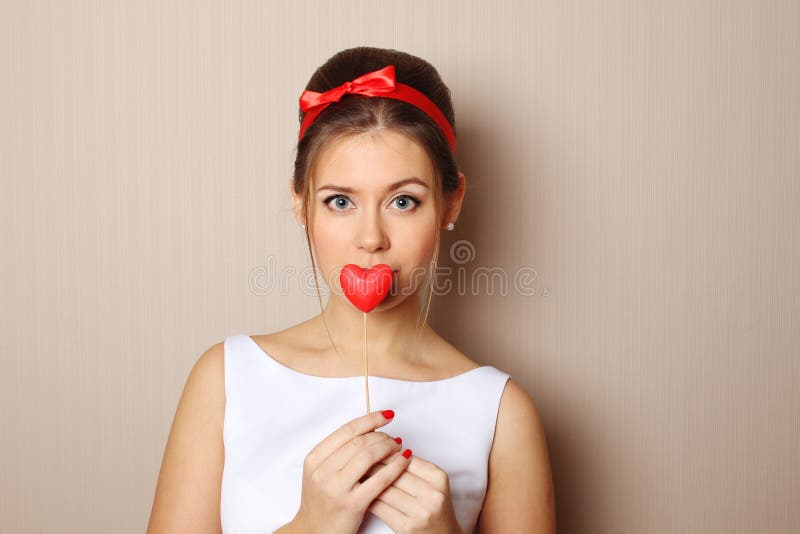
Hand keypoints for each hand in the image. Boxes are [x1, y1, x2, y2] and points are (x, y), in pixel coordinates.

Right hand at [293, 409, 411, 533]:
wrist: (315, 533)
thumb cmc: (322, 501)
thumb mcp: (321, 472)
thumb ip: (339, 452)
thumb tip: (370, 429)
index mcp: (314, 459)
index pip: (346, 431)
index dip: (369, 420)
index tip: (386, 415)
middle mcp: (322, 471)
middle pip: (359, 442)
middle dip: (382, 436)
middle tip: (395, 438)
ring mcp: (336, 488)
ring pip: (368, 456)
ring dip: (388, 448)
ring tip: (399, 448)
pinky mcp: (352, 504)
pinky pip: (379, 479)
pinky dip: (395, 467)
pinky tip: (404, 462)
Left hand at [363, 453, 464, 533]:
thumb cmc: (434, 508)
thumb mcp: (432, 483)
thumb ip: (412, 468)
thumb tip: (382, 451)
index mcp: (438, 477)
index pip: (406, 459)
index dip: (386, 453)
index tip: (371, 449)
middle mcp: (432, 494)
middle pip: (395, 473)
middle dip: (374, 465)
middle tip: (358, 460)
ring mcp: (420, 512)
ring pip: (385, 489)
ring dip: (368, 481)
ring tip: (357, 475)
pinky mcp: (407, 527)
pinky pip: (381, 507)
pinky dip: (369, 498)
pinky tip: (361, 493)